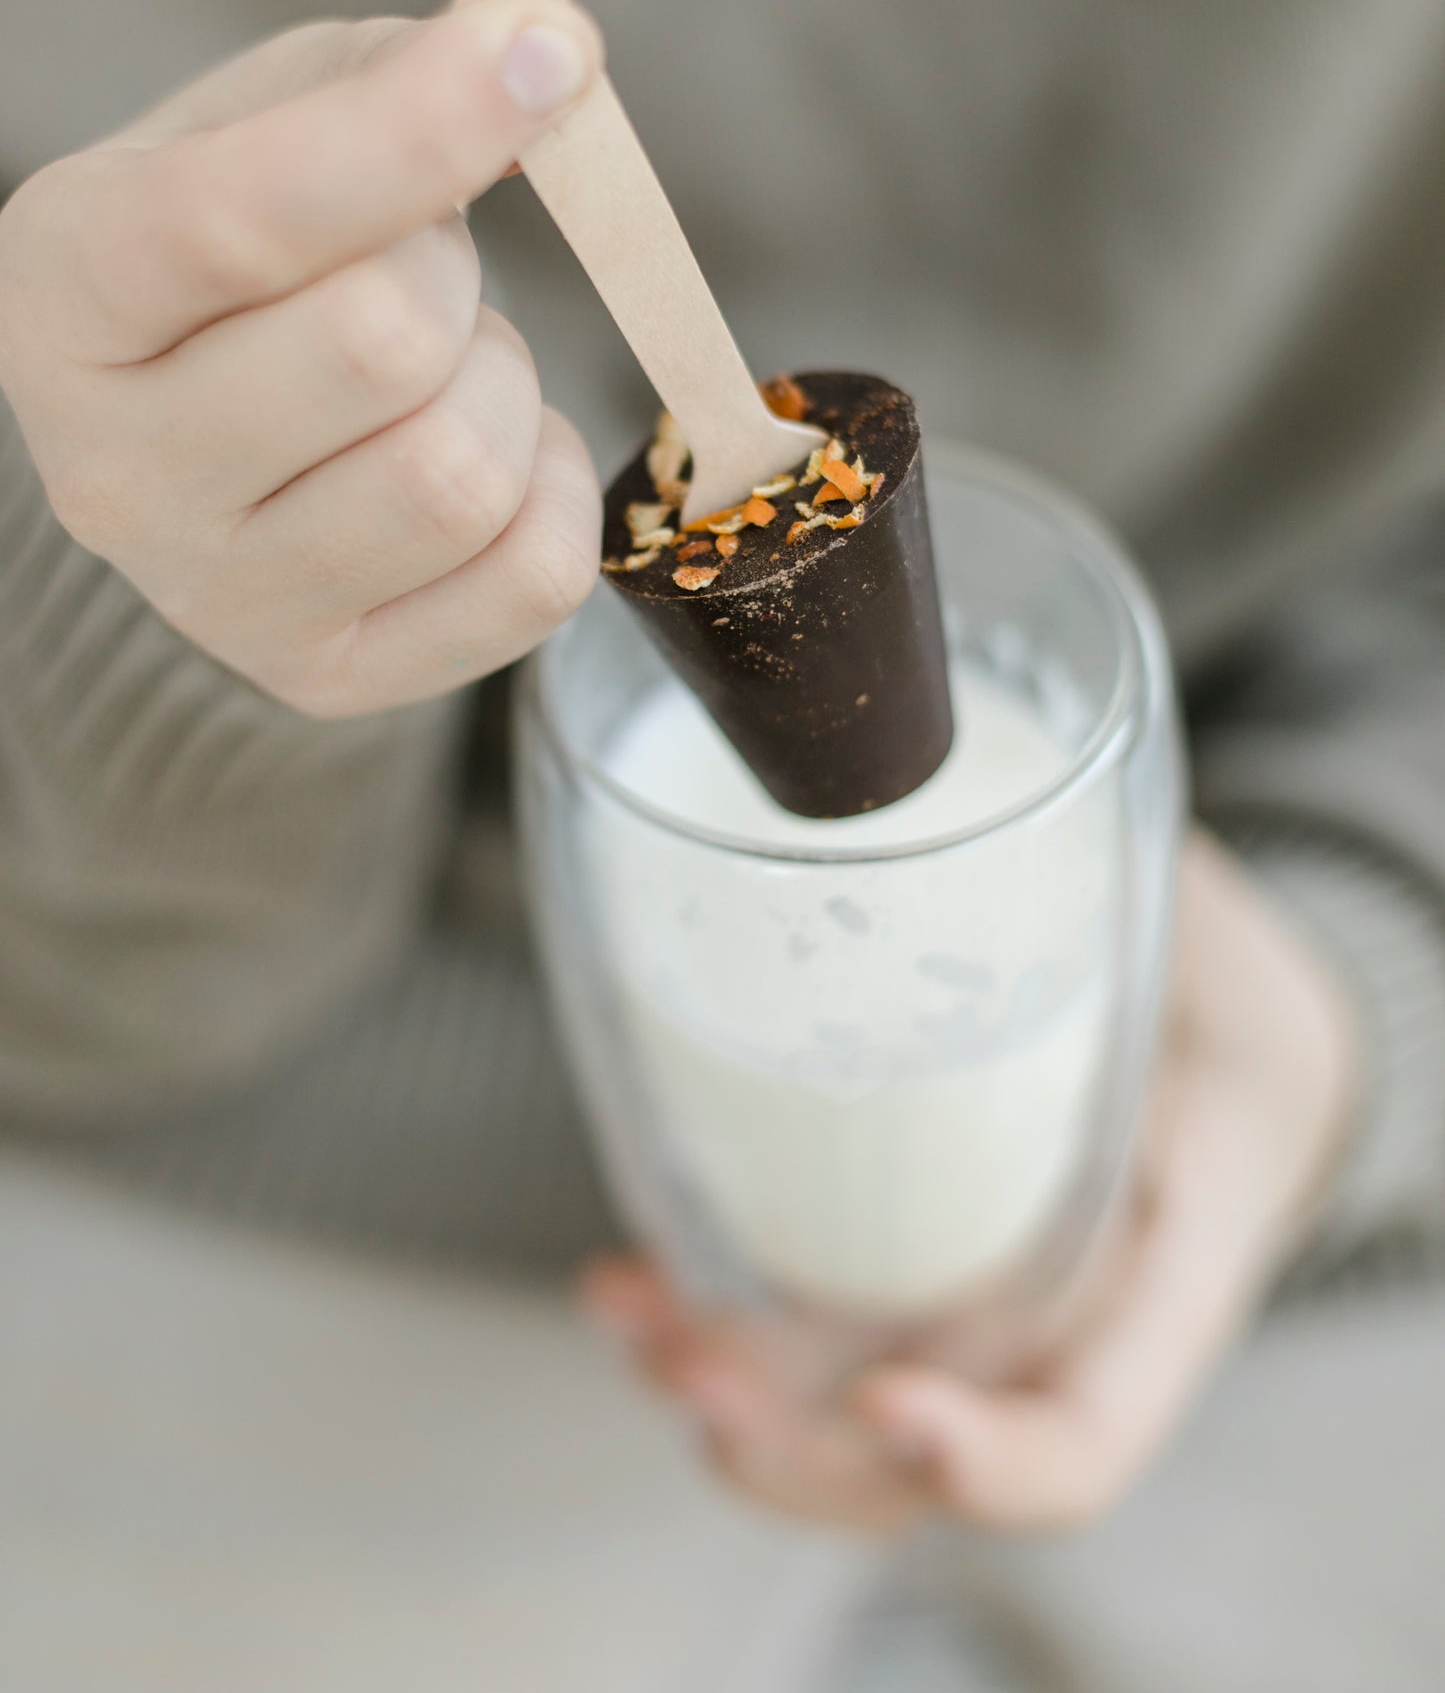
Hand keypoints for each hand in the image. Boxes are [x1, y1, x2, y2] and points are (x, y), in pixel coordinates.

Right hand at [0, 0, 604, 714]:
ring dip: (505, 385)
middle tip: (421, 266)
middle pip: (380, 343)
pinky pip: (531, 579)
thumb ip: (401, 57)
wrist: (200, 432)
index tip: (543, 55)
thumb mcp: (279, 115)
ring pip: (460, 473)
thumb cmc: (246, 254)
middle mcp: (109, 469)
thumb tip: (540, 28)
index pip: (237, 219)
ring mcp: (213, 597)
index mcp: (62, 290)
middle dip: (451, 270)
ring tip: (444, 370)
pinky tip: (489, 456)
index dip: (412, 129)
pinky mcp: (325, 676)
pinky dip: (555, 491)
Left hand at [583, 829, 1359, 1532]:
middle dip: (797, 1450)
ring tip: (629, 1310)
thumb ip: (1122, 882)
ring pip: (846, 1415)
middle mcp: (1060, 1324)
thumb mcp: (1195, 932)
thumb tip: (999, 760)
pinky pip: (807, 1336)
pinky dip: (710, 1320)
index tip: (890, 1404)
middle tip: (691, 1366)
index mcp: (1167, 1260)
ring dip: (724, 1390)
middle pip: (930, 1465)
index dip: (998, 1457)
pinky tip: (628, 1275)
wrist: (1227, 1039)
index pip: (1094, 1430)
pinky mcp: (905, 1268)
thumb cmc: (1222, 988)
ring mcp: (975, 1311)